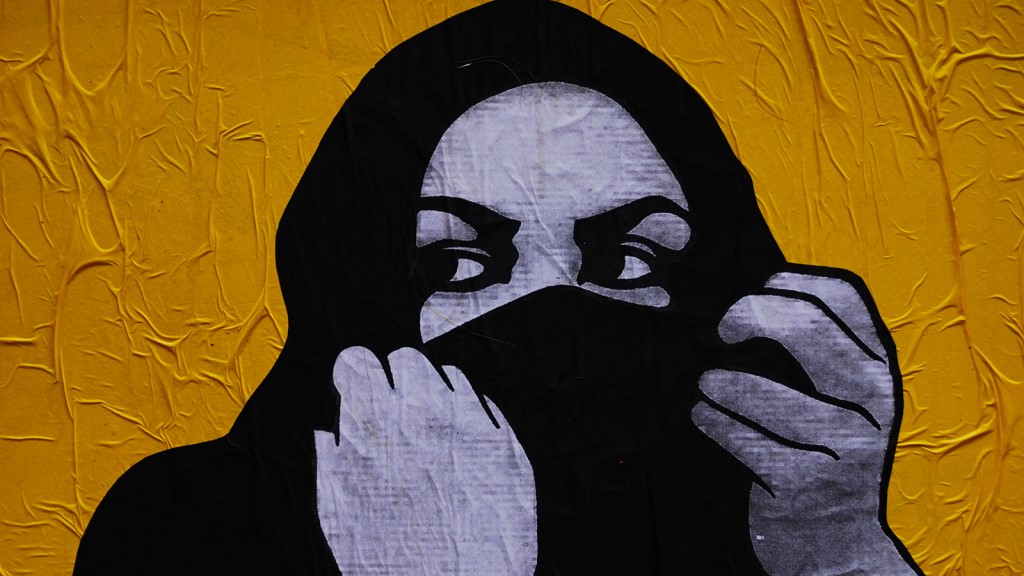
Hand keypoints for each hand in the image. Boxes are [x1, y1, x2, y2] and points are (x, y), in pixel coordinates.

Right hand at [314, 347, 536, 575]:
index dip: (354, 374)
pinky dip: (465, 412)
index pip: (356, 360)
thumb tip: (330, 431)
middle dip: (395, 379)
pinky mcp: (501, 439)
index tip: (359, 387)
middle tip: (395, 410)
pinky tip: (455, 441)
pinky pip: (479, 399)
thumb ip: (331, 461)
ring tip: (427, 430)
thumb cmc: (391, 564)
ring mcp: (466, 424)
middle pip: (404, 358)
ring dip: (431, 394)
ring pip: (445, 373)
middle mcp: (420, 415)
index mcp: (372, 429)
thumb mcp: (339, 516)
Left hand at [692, 269, 917, 574]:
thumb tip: (744, 293)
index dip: (789, 282)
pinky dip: (715, 423)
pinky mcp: (807, 486)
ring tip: (704, 385)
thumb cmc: (823, 450)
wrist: (839, 544)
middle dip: (751, 315)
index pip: (842, 296)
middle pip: (809, 328)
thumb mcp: (838, 397)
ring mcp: (844, 448)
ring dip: (722, 383)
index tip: (752, 288)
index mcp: (878, 368)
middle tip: (720, 330)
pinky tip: (703, 416)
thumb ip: (812, 347)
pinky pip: (746, 442)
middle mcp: (872, 403)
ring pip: (770, 393)